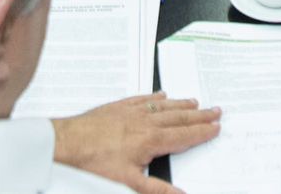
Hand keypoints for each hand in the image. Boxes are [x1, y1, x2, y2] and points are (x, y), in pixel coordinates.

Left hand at [52, 93, 220, 193]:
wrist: (65, 144)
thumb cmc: (93, 163)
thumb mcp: (128, 183)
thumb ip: (157, 190)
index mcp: (150, 140)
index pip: (183, 136)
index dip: (202, 133)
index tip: (216, 127)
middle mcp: (143, 122)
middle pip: (177, 118)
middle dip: (198, 116)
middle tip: (215, 110)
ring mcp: (129, 112)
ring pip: (162, 107)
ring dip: (180, 105)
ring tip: (195, 102)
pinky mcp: (116, 107)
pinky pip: (140, 99)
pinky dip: (154, 97)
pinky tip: (160, 95)